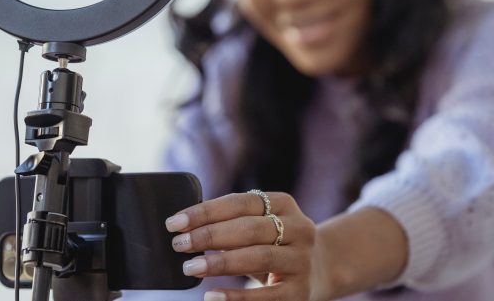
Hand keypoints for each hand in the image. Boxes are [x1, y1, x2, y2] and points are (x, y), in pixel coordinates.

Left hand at [165, 192, 319, 300]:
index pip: (239, 202)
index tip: (175, 223)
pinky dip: (237, 297)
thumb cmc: (272, 243)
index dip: (205, 212)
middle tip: (179, 244)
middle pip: (249, 228)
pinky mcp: (300, 290)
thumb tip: (183, 227)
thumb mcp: (259, 224)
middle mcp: (299, 228)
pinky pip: (266, 295)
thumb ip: (230, 221)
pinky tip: (212, 296)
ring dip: (220, 263)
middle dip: (209, 236)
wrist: (319, 268)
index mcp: (283, 203)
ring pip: (259, 257)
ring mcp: (302, 259)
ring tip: (190, 267)